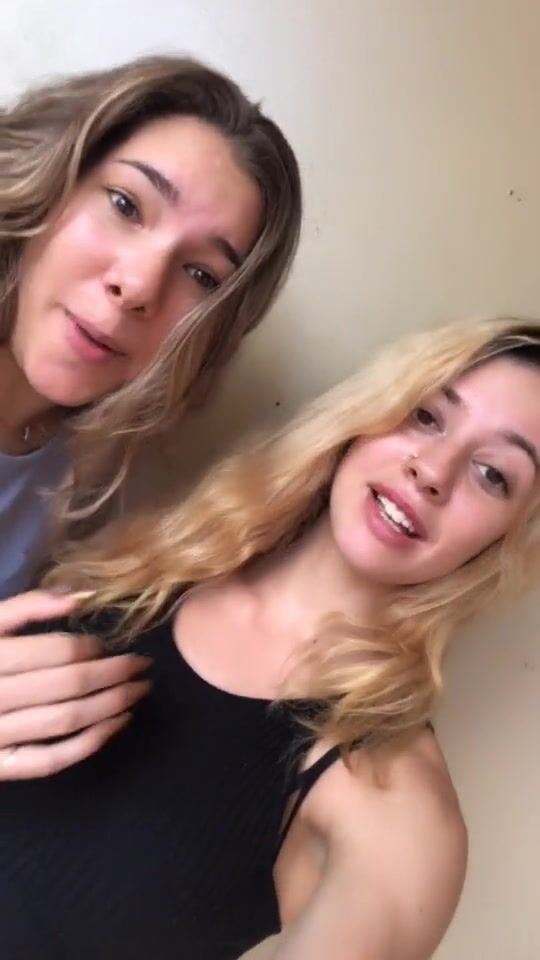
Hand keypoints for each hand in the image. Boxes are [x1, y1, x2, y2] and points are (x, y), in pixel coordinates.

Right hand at [0, 590, 150, 779]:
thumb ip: (27, 606)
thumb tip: (84, 595)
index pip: (56, 653)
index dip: (93, 648)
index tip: (113, 644)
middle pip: (69, 686)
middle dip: (114, 675)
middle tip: (143, 667)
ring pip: (65, 722)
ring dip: (111, 707)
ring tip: (138, 692)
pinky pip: (49, 761)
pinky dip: (88, 744)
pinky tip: (114, 726)